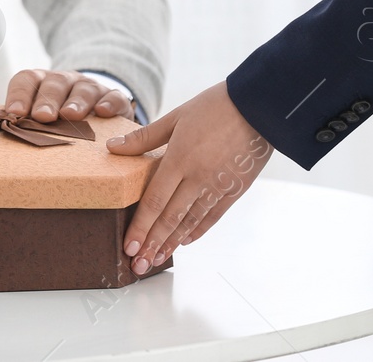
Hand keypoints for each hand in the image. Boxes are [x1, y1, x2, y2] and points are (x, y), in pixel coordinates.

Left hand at [3, 68, 134, 121]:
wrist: (96, 109)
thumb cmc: (59, 120)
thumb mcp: (41, 119)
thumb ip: (24, 125)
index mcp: (41, 83)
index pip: (27, 79)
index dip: (20, 94)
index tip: (15, 113)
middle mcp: (65, 81)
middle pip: (54, 83)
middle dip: (47, 100)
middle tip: (42, 117)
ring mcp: (90, 88)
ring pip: (83, 89)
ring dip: (76, 102)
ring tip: (70, 116)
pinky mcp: (113, 98)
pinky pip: (113, 96)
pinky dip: (109, 103)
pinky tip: (103, 112)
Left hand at [107, 80, 272, 272]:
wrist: (259, 107)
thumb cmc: (215, 107)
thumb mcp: (175, 117)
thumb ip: (144, 138)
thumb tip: (112, 149)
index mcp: (179, 159)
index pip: (154, 201)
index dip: (140, 227)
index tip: (128, 246)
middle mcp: (198, 178)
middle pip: (170, 218)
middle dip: (152, 244)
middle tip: (138, 265)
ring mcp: (218, 186)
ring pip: (190, 221)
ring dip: (172, 243)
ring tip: (157, 260)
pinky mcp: (235, 190)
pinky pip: (212, 216)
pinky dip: (197, 230)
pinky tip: (185, 241)